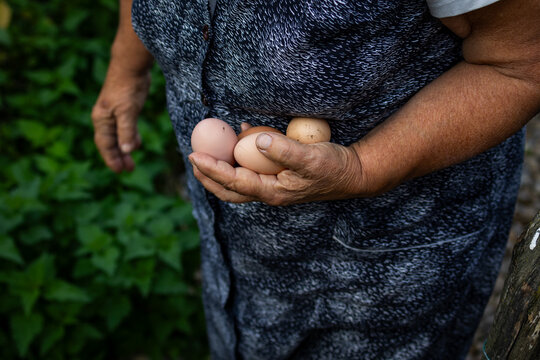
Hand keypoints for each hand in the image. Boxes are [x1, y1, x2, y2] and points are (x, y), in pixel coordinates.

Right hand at [91, 62, 149, 172]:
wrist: (130, 66)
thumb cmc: (127, 88)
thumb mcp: (128, 111)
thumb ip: (127, 131)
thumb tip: (126, 150)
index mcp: (102, 120)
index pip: (105, 145)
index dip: (112, 159)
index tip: (120, 171)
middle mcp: (105, 118)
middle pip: (110, 143)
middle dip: (118, 157)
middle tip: (129, 170)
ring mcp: (113, 113)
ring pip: (117, 136)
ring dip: (124, 149)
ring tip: (132, 161)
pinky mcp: (123, 108)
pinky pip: (124, 128)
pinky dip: (129, 137)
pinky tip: (136, 143)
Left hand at [188, 131, 366, 205]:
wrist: (353, 175)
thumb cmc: (333, 167)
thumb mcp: (310, 157)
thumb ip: (282, 149)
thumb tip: (254, 139)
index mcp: (273, 192)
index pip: (234, 182)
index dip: (212, 169)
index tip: (193, 155)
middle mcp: (270, 192)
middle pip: (230, 190)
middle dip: (208, 177)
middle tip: (192, 158)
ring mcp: (274, 186)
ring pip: (239, 181)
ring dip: (222, 168)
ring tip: (208, 151)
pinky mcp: (279, 177)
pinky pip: (254, 169)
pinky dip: (242, 156)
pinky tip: (243, 134)